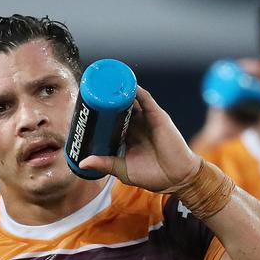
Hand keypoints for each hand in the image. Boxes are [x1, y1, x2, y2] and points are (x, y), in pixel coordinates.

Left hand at [78, 86, 199, 191]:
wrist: (177, 177)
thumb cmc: (152, 176)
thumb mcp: (123, 169)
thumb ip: (104, 164)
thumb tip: (82, 163)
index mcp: (127, 137)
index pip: (110, 121)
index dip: (98, 115)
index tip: (82, 111)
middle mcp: (136, 125)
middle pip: (117, 107)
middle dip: (105, 100)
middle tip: (88, 94)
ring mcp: (146, 118)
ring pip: (129, 99)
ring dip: (118, 90)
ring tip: (102, 83)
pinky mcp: (156, 115)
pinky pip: (144, 98)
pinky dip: (134, 89)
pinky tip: (123, 82)